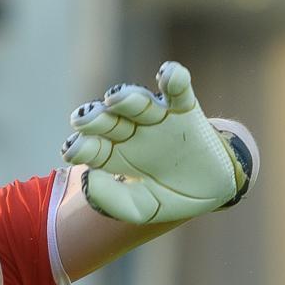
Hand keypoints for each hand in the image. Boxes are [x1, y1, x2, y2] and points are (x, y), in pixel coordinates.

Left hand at [61, 62, 249, 224]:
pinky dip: (175, 78)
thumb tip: (89, 179)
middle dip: (94, 119)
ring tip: (115, 101)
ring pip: (136, 101)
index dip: (80, 146)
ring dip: (125, 98)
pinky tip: (168, 77)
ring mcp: (157, 117)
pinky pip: (179, 89)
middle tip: (82, 121)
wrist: (213, 190)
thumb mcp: (142, 208)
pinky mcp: (185, 108)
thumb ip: (115, 200)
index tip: (72, 152)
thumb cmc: (170, 198)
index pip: (91, 146)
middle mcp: (130, 131)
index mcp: (114, 155)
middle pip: (107, 120)